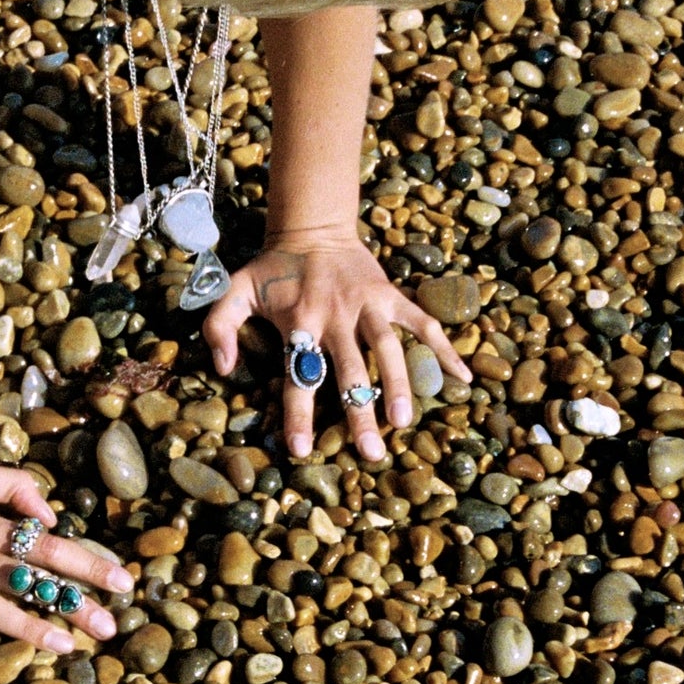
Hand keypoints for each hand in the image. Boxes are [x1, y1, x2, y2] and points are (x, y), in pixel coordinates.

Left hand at [203, 230, 471, 461]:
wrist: (312, 229)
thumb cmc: (272, 270)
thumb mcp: (235, 291)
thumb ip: (219, 327)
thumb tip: (223, 369)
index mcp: (298, 322)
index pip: (297, 375)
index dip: (298, 414)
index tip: (301, 451)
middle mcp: (334, 316)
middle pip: (348, 370)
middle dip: (359, 412)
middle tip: (371, 454)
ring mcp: (367, 305)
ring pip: (386, 347)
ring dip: (397, 384)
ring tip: (405, 422)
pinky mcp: (391, 295)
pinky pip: (422, 322)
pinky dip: (444, 347)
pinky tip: (464, 377)